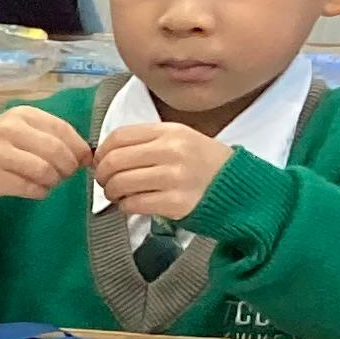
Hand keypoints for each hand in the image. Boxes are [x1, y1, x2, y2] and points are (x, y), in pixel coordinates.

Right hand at [0, 104, 88, 206]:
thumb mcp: (23, 131)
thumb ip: (52, 137)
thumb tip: (87, 156)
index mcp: (22, 115)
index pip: (62, 130)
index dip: (78, 149)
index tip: (83, 162)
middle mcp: (9, 129)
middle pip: (56, 151)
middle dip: (68, 168)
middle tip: (65, 176)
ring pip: (44, 170)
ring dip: (53, 181)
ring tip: (49, 183)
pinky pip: (28, 187)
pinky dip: (39, 192)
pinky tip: (36, 191)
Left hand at [87, 117, 230, 225]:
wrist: (238, 188)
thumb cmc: (204, 165)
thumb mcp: (181, 140)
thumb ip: (148, 142)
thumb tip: (106, 155)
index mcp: (171, 132)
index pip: (119, 136)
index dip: (102, 151)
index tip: (101, 162)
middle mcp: (172, 151)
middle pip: (114, 161)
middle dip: (102, 175)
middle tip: (106, 182)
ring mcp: (174, 177)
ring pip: (120, 183)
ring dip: (112, 193)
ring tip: (119, 195)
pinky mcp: (174, 202)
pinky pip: (133, 204)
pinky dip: (125, 206)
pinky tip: (133, 204)